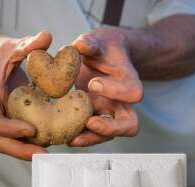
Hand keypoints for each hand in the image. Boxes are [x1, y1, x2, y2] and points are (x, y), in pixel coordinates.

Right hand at [0, 31, 51, 159]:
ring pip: (8, 144)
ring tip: (51, 152)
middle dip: (20, 150)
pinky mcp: (10, 120)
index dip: (8, 128)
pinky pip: (18, 137)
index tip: (30, 128)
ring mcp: (1, 118)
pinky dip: (32, 142)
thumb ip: (28, 43)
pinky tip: (53, 140)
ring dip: (27, 151)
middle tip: (44, 153)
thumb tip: (47, 37)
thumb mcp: (10, 45)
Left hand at [70, 28, 142, 146]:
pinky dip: (78, 136)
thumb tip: (80, 46)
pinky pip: (90, 135)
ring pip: (108, 136)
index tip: (93, 83)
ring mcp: (108, 114)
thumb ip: (91, 43)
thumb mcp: (98, 40)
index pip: (133, 92)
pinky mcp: (94, 119)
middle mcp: (121, 102)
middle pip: (129, 125)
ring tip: (70, 139)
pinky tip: (61, 135)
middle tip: (89, 123)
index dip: (115, 91)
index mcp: (128, 80)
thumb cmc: (101, 48)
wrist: (100, 58)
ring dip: (90, 139)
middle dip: (109, 128)